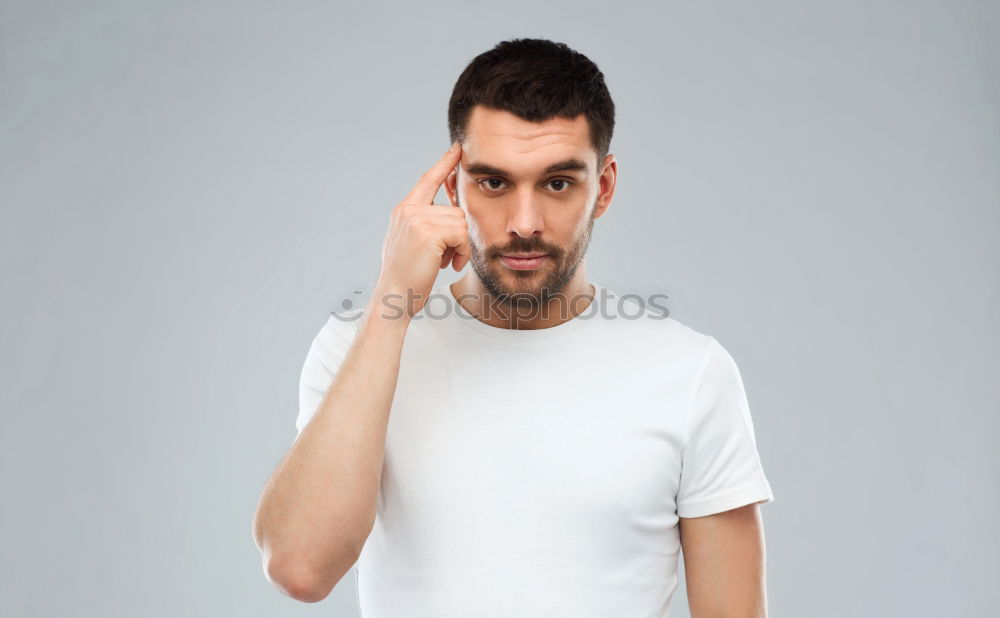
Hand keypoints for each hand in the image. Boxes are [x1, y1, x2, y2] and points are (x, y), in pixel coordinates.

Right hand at [371, 141, 469, 319]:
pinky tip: (450, 264)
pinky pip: (462, 234)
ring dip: (461, 246)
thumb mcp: (412, 243)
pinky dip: (462, 252)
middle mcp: (409, 210)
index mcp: (404, 210)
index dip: (444, 163)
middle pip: (456, 210)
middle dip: (459, 236)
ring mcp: (417, 219)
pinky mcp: (428, 232)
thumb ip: (426, 224)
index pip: (428, 179)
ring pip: (461, 222)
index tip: (458, 148)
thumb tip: (450, 215)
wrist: (394, 297)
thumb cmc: (408, 276)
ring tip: (446, 262)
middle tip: (448, 257)